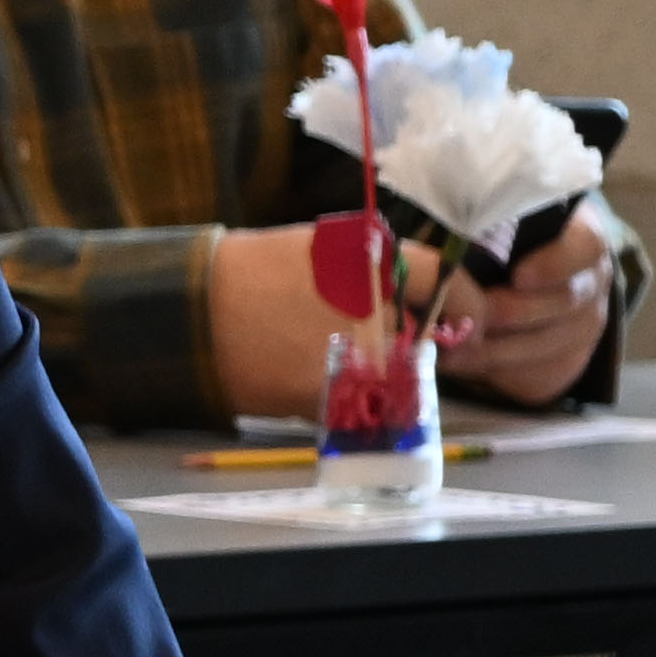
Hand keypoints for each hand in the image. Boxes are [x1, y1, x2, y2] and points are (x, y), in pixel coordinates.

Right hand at [209, 207, 619, 421]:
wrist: (188, 309)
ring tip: (346, 367)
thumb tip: (417, 307)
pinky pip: (364, 405)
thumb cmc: (248, 274)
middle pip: (424, 335)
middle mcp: (372, 304)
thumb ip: (371, 273)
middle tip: (395, 351)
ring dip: (388, 379)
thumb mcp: (317, 251)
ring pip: (401, 377)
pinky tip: (317, 383)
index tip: (467, 321)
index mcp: (369, 260)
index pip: (444, 278)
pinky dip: (353, 402)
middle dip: (418, 348)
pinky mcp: (332, 393)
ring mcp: (356, 351)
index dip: (465, 302)